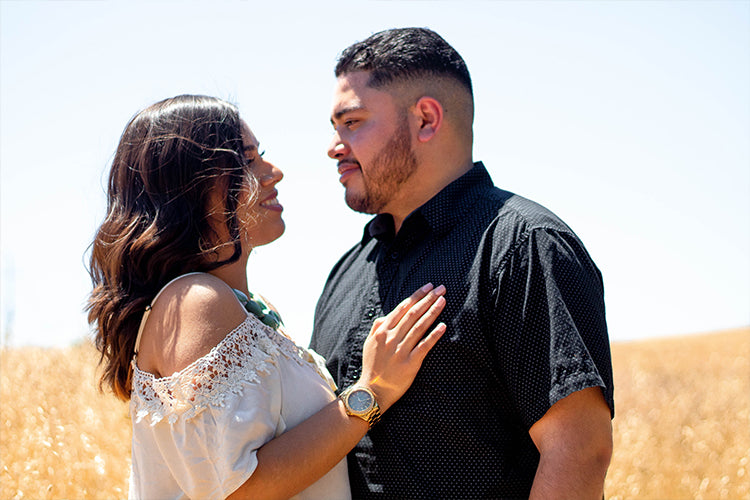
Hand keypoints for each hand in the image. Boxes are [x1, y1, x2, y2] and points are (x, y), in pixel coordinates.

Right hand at [358, 283, 446, 411]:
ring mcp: (400, 351)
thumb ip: (378, 327)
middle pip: (413, 314)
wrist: (372, 391)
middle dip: (428, 299)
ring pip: (419, 327)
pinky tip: (443, 326)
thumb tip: (388, 315)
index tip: (428, 287)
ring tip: (443, 301)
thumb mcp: (369, 343)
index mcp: (382, 331)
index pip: (402, 308)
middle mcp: (391, 338)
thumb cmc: (372, 366)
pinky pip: (424, 346)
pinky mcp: (410, 364)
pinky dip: (434, 335)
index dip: (417, 296)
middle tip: (441, 289)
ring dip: (432, 312)